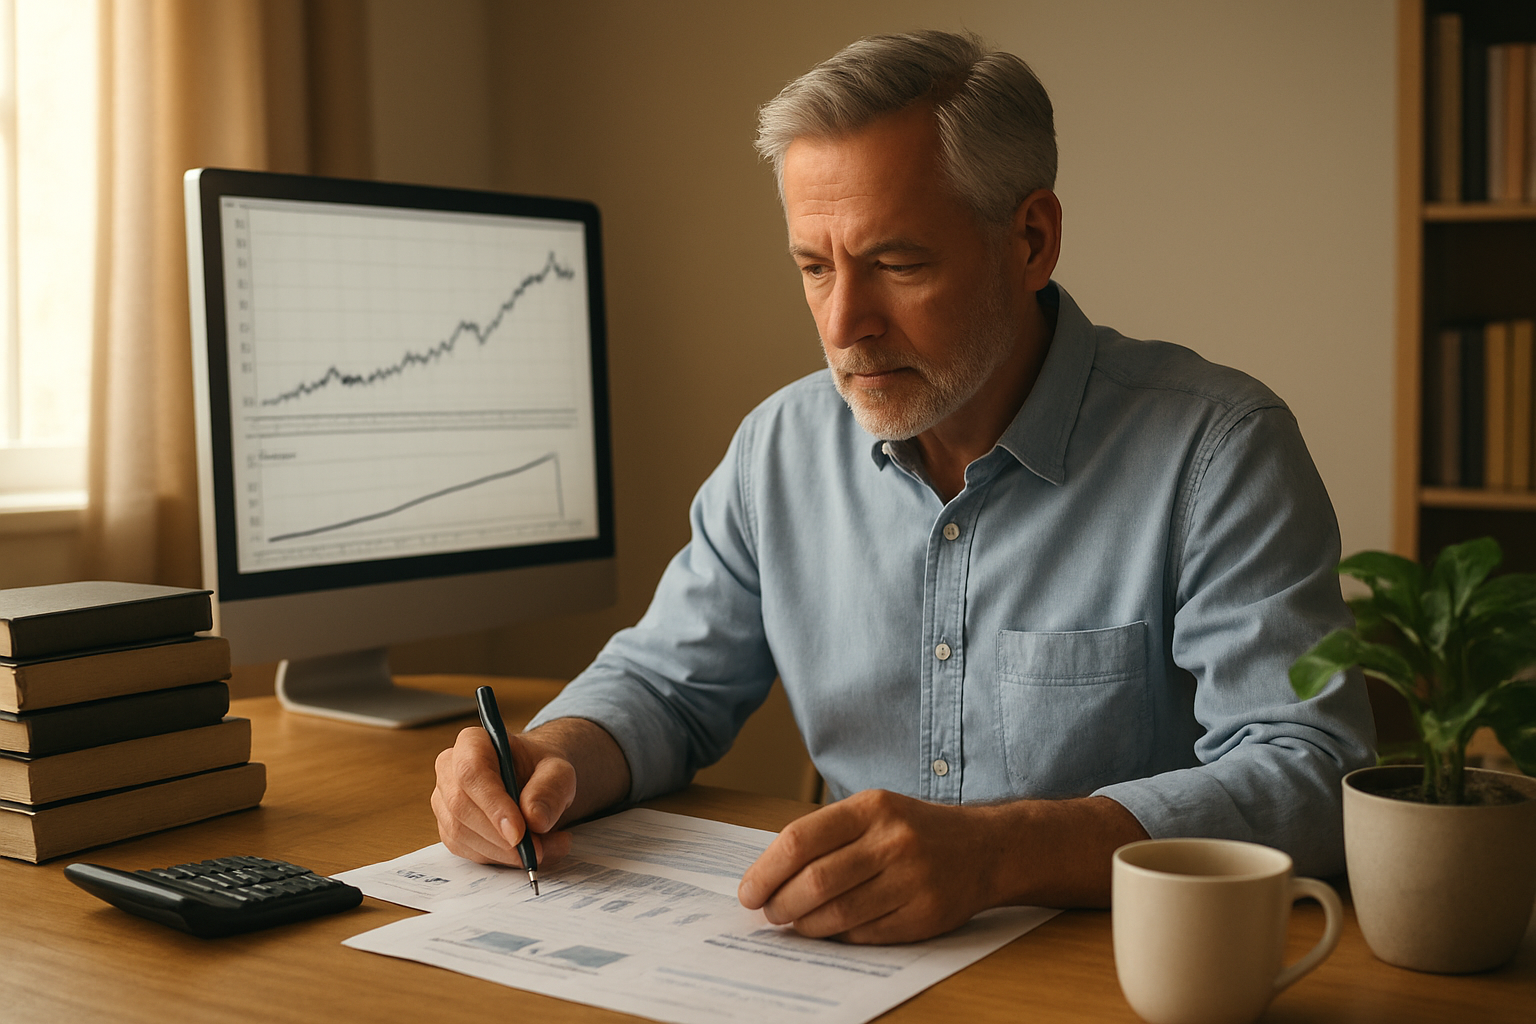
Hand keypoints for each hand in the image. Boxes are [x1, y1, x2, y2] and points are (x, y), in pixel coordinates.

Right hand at [431, 725, 575, 866]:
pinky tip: (525, 852)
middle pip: (461, 806)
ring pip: (461, 833)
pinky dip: (499, 858)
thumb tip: (534, 819)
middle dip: (500, 836)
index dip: (493, 804)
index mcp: (473, 742)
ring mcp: (444, 800)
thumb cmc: (542, 773)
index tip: (519, 832)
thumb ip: (550, 789)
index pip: (471, 771)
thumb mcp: (559, 772)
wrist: (536, 785)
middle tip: (538, 849)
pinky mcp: (449, 829)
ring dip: (504, 851)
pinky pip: (466, 851)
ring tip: (544, 848)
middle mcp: (450, 768)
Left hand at [736, 789, 992, 943]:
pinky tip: (830, 929)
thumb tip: (768, 875)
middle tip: (769, 912)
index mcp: (871, 808)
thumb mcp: (873, 811)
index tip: (748, 891)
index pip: (800, 840)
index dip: (765, 871)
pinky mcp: (923, 915)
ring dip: (804, 925)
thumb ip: (825, 835)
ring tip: (794, 923)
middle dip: (780, 904)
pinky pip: (864, 934)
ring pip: (837, 914)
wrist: (984, 848)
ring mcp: (911, 880)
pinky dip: (838, 936)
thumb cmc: (913, 830)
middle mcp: (892, 841)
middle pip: (815, 882)